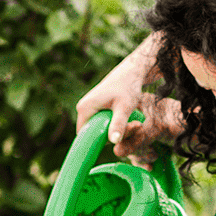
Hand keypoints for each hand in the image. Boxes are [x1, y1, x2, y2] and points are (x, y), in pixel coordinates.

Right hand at [74, 36, 180, 157]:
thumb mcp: (125, 107)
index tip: (118, 142)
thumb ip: (119, 124)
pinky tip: (128, 120)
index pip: (84, 137)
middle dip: (110, 136)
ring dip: (114, 130)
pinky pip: (102, 123)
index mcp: (84, 108)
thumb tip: (113, 142)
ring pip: (99, 128)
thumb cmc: (129, 86)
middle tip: (131, 129)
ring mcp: (89, 107)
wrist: (132, 71)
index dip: (98, 144)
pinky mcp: (96, 107)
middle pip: (92, 133)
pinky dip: (115, 124)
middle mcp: (83, 108)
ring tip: (132, 123)